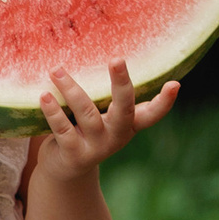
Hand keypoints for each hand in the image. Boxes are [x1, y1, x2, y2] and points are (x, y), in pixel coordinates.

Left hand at [34, 59, 178, 179]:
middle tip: (117, 59)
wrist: (65, 169)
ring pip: (87, 114)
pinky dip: (53, 111)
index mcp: (129, 124)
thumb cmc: (85, 130)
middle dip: (121, 83)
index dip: (165, 101)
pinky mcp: (75, 155)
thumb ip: (105, 96)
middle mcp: (117, 136)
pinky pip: (63, 130)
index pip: (153, 113)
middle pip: (124, 108)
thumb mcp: (101, 115)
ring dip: (71, 89)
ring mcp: (98, 148)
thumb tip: (97, 50)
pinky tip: (44, 96)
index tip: (175, 84)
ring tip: (56, 70)